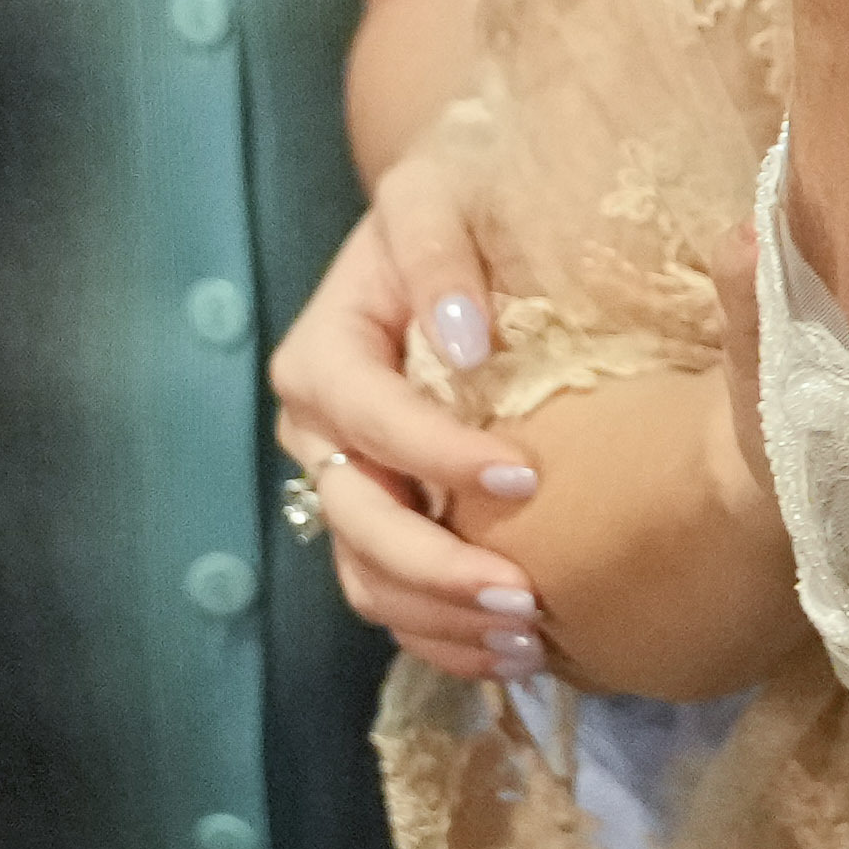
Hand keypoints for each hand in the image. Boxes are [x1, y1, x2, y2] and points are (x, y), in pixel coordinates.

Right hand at [278, 142, 547, 684]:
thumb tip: (462, 342)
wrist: (453, 226)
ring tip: (529, 641)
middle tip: (524, 598)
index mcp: (323, 353)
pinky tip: (512, 654)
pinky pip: (394, 596)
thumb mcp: (438, 194)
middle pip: (359, 521)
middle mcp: (319, 430)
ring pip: (367, 578)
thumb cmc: (453, 201)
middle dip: (436, 569)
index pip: (370, 419)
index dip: (440, 456)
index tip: (526, 478)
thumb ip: (440, 253)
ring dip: (440, 622)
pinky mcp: (381, 518)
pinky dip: (445, 634)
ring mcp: (345, 483)